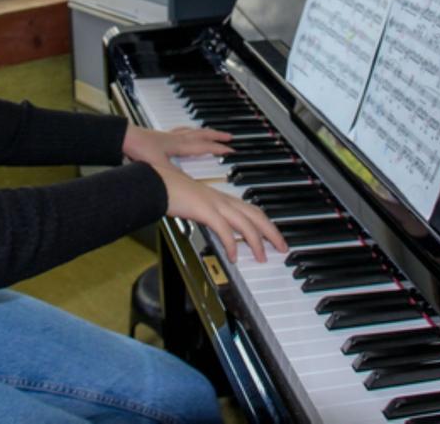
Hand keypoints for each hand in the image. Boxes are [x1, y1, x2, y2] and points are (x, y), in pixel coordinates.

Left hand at [122, 124, 232, 170]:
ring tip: (209, 132)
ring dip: (202, 131)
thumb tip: (193, 186)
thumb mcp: (161, 169)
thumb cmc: (138, 150)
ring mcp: (166, 136)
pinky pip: (177, 132)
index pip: (204, 145)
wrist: (121, 139)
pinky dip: (184, 132)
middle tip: (229, 136)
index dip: (219, 147)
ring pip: (190, 131)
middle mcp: (175, 138)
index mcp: (179, 145)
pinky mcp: (157, 137)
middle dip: (216, 135)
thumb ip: (178, 177)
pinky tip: (182, 135)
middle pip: (201, 134)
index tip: (232, 149)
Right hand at [151, 163, 287, 262]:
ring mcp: (215, 203)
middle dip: (272, 232)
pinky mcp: (205, 210)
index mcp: (221, 198)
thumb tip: (216, 231)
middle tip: (282, 248)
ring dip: (256, 241)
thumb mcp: (195, 205)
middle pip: (256, 215)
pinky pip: (224, 229)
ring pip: (245, 222)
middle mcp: (222, 199)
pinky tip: (234, 256)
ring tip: (262, 257)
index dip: (266, 224)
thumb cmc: (171, 191)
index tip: (274, 237)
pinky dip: (231, 243)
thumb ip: (207, 216)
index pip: (251, 210)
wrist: (156, 182)